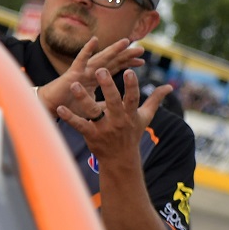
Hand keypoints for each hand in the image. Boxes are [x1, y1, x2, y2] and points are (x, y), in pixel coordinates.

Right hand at [38, 37, 145, 117]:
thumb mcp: (94, 107)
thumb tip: (120, 107)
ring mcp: (82, 71)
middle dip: (126, 55)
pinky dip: (87, 50)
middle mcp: (91, 72)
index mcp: (96, 79)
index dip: (127, 64)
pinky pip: (80, 60)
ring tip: (126, 42)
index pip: (115, 69)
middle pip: (112, 61)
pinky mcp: (72, 73)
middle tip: (141, 49)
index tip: (142, 62)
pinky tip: (94, 40)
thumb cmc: (70, 106)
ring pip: (101, 58)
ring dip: (113, 49)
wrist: (51, 108)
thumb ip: (105, 104)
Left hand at [56, 68, 172, 159]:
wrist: (121, 159)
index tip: (129, 71)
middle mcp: (118, 120)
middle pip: (113, 102)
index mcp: (130, 114)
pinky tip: (60, 108)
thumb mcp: (145, 117)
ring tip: (74, 84)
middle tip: (100, 70)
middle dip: (107, 86)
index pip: (133, 98)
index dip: (132, 85)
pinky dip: (69, 117)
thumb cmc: (132, 133)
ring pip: (93, 111)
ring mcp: (103, 128)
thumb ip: (155, 100)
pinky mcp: (91, 135)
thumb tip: (169, 87)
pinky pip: (79, 125)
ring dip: (83, 98)